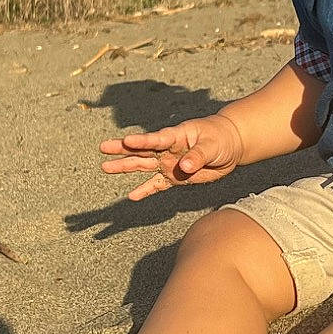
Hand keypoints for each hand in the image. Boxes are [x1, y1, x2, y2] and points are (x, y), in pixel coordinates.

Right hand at [99, 113, 245, 200]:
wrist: (230, 146)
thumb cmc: (221, 139)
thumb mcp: (213, 145)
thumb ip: (198, 155)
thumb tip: (185, 166)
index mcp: (176, 136)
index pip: (157, 138)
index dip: (143, 140)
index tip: (128, 140)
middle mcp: (167, 149)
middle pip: (141, 150)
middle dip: (122, 149)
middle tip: (102, 147)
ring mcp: (168, 163)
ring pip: (143, 166)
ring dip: (125, 167)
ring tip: (105, 167)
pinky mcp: (174, 177)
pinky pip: (157, 185)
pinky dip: (145, 190)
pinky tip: (131, 196)